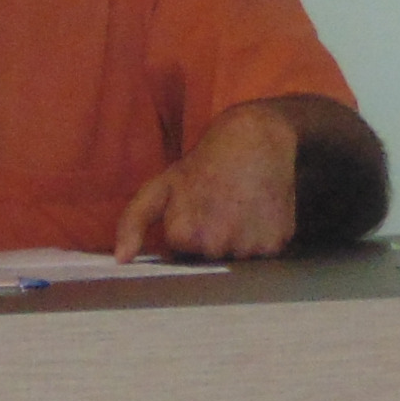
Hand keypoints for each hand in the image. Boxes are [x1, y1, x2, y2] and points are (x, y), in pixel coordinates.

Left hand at [114, 100, 303, 261]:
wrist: (257, 139)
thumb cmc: (205, 163)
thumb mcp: (160, 187)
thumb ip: (132, 222)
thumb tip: (122, 259)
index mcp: (184, 234)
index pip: (183, 256)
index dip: (188, 235)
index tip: (196, 211)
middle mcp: (217, 245)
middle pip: (211, 261)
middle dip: (213, 240)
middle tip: (220, 207)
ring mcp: (249, 246)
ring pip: (239, 259)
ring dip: (239, 241)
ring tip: (241, 208)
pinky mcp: (277, 243)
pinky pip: (266, 254)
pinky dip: (263, 237)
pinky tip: (259, 212)